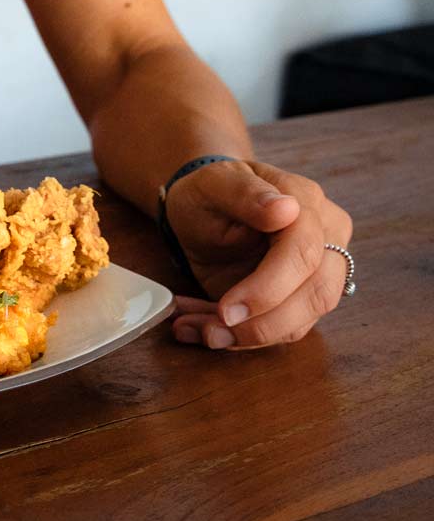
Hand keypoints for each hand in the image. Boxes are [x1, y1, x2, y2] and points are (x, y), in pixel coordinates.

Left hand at [165, 159, 352, 349]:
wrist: (205, 209)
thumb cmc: (210, 192)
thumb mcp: (213, 183)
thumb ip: (245, 194)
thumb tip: (286, 210)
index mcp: (308, 205)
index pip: (305, 253)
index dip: (268, 288)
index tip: (226, 310)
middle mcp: (326, 240)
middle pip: (316, 295)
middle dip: (262, 324)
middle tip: (211, 332)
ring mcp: (319, 274)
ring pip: (301, 322)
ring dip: (245, 337)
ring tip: (193, 329)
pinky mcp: (299, 301)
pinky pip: (279, 331)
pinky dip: (237, 337)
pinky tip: (199, 327)